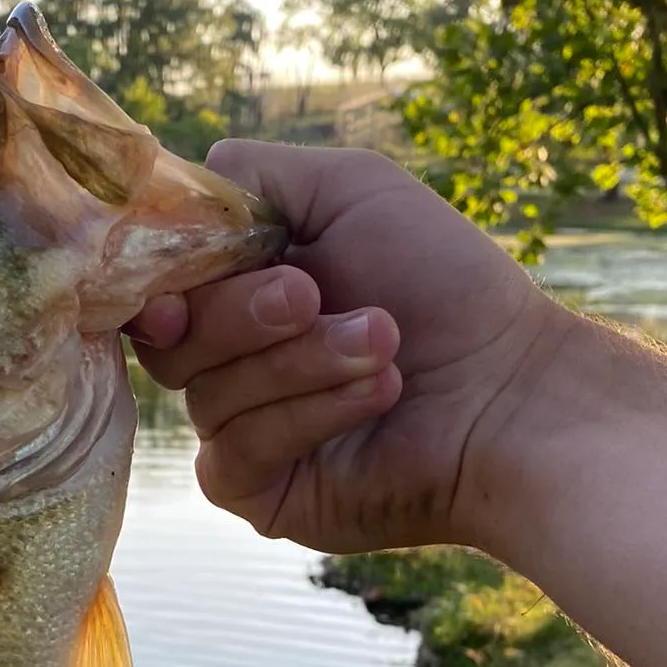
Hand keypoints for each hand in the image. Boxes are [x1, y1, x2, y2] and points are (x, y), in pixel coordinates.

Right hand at [127, 142, 560, 552]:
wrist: (512, 387)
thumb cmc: (444, 282)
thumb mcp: (350, 190)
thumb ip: (249, 175)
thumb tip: (167, 191)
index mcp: (237, 289)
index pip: (153, 284)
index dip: (154, 282)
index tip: (177, 285)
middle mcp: (228, 359)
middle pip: (167, 339)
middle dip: (241, 312)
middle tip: (312, 294)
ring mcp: (240, 427)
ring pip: (205, 394)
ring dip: (300, 361)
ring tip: (384, 343)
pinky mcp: (258, 491)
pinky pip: (233, 453)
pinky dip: (306, 415)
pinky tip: (376, 395)